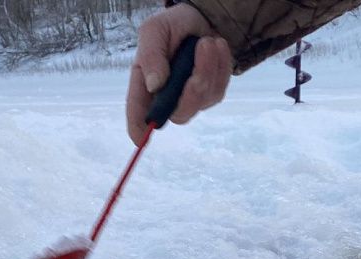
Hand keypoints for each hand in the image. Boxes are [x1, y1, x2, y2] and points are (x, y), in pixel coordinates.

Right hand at [126, 4, 232, 144]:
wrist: (199, 19)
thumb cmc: (171, 27)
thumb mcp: (154, 31)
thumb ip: (151, 56)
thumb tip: (155, 86)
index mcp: (144, 85)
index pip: (139, 114)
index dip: (138, 128)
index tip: (141, 137)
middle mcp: (167, 98)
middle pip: (179, 114)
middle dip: (194, 87)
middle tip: (203, 46)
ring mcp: (190, 98)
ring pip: (203, 100)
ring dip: (210, 66)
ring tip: (208, 40)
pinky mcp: (211, 94)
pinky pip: (219, 88)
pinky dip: (222, 64)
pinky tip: (217, 46)